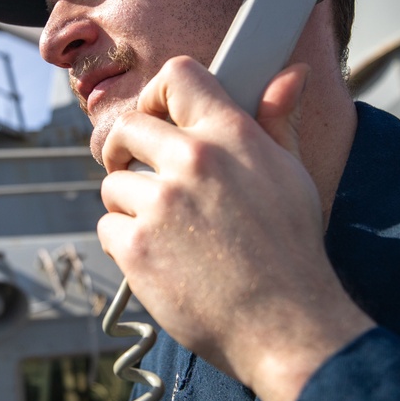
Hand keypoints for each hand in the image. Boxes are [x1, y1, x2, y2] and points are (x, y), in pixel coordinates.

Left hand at [98, 57, 372, 400]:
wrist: (283, 326)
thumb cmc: (291, 252)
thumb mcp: (291, 176)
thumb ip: (278, 121)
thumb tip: (291, 75)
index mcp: (232, 135)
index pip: (177, 76)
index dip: (157, 94)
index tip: (156, 117)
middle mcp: (193, 160)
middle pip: (128, 127)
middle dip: (126, 151)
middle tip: (141, 176)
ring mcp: (161, 204)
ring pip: (113, 185)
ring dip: (130, 206)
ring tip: (169, 235)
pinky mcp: (136, 247)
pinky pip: (107, 228)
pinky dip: (125, 245)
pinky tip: (161, 262)